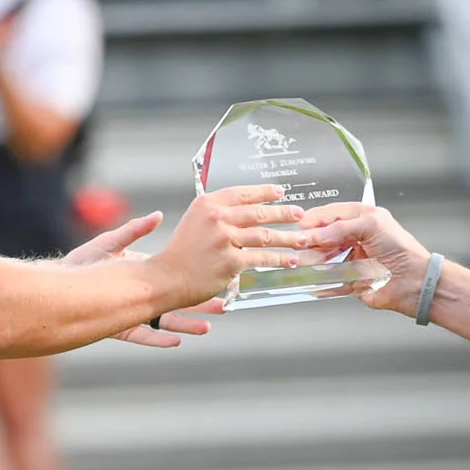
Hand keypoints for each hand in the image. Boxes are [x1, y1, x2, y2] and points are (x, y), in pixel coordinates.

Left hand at [62, 211, 224, 346]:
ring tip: (206, 327)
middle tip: (222, 306)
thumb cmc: (81, 263)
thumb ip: (133, 231)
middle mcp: (139, 296)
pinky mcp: (119, 327)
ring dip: (186, 324)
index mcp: (140, 274)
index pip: (172, 278)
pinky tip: (176, 341)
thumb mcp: (111, 243)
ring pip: (164, 321)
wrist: (56, 284)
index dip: (192, 279)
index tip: (212, 278)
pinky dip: (159, 338)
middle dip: (198, 305)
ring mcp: (130, 313)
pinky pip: (143, 335)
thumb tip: (157, 216)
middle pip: (175, 302)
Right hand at [149, 185, 305, 307]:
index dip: (265, 192)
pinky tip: (289, 260)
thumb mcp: (194, 221)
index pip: (243, 193)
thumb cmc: (180, 252)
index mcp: (208, 204)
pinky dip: (278, 259)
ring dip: (288, 238)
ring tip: (302, 238)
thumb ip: (217, 214)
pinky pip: (261, 258)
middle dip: (284, 213)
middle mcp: (217, 218)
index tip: (280, 192)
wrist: (167, 277)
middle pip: (259, 212)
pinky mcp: (231, 261)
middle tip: (299, 214)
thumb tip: (245, 211)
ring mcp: (225, 239)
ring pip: (265, 235)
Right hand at [298, 203, 429, 314]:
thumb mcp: (371, 226)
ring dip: (312, 261)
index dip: (314, 219)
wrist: (415, 282)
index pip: (331, 214)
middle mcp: (356, 237)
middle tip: (298, 245)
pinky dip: (321, 283)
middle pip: (324, 236)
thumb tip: (315, 234)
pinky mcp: (352, 280)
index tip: (298, 226)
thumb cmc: (402, 249)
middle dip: (310, 241)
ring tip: (302, 263)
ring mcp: (353, 259)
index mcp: (362, 219)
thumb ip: (340, 228)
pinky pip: (332, 281)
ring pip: (325, 258)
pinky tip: (313, 282)